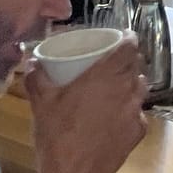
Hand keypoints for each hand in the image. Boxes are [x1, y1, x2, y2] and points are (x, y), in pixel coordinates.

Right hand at [25, 38, 146, 172]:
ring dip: (130, 83)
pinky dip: (131, 109)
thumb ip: (36, 77)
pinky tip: (115, 115)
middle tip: (111, 63)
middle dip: (127, 61)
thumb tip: (32, 61)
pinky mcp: (139, 131)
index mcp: (106, 75)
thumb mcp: (41, 103)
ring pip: (141, 87)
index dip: (128, 38)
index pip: (130, 46)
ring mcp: (136, 111)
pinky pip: (139, 112)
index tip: (121, 37)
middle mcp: (126, 89)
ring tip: (114, 87)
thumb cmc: (58, 135)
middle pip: (137, 65)